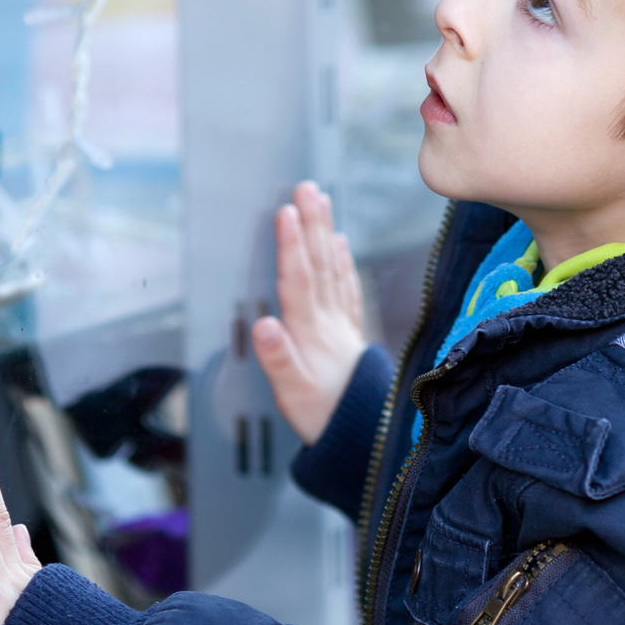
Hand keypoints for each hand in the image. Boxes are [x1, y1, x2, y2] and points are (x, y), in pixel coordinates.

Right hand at [252, 181, 367, 444]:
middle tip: (306, 188)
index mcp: (309, 332)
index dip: (291, 245)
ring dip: (325, 233)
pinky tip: (340, 242)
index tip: (286, 211)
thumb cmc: (320, 415)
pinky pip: (345, 287)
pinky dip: (342, 261)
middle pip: (318, 264)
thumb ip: (277, 358)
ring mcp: (340, 324)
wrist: (361, 436)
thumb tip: (263, 324)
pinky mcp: (347, 331)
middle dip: (311, 224)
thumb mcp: (291, 394)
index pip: (298, 280)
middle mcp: (326, 321)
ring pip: (332, 269)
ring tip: (320, 200)